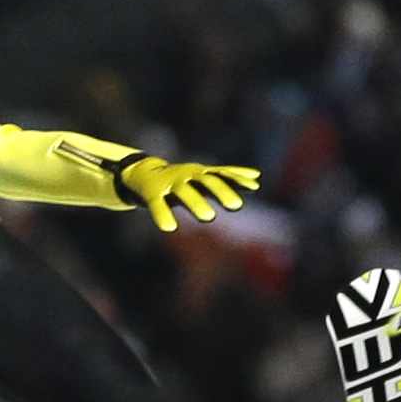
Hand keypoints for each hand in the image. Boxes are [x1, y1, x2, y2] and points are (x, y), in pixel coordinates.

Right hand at [116, 157, 263, 232]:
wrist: (143, 174)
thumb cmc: (180, 179)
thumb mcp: (205, 177)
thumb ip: (229, 177)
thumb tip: (257, 179)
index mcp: (200, 172)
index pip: (222, 174)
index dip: (237, 179)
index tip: (255, 188)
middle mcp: (187, 175)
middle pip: (206, 181)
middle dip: (222, 191)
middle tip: (237, 206)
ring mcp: (169, 183)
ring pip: (184, 191)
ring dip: (197, 202)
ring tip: (209, 218)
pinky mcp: (152, 193)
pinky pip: (158, 204)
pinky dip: (163, 215)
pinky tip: (170, 228)